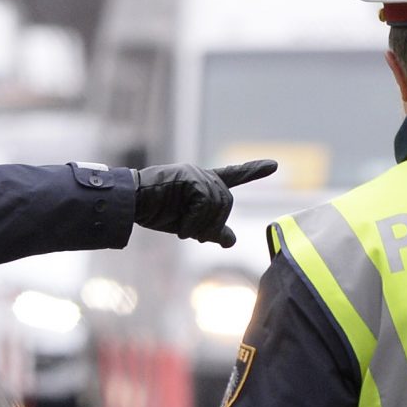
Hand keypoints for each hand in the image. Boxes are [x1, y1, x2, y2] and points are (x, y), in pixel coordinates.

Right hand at [132, 160, 277, 246]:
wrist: (132, 203)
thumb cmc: (156, 211)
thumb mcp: (188, 224)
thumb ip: (210, 230)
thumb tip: (231, 241)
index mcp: (205, 183)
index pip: (235, 175)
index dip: (254, 170)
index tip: (274, 165)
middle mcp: (204, 175)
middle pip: (227, 202)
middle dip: (213, 224)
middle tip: (191, 235)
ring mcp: (197, 175)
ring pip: (217, 205)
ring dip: (201, 226)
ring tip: (183, 231)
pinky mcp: (189, 178)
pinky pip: (204, 204)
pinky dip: (194, 222)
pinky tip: (181, 229)